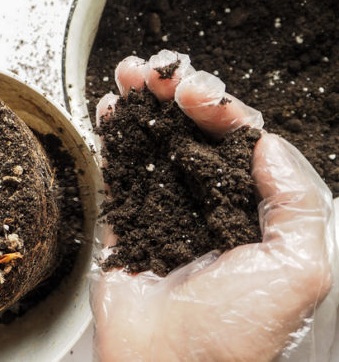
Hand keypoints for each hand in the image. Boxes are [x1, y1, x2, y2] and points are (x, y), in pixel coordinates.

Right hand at [92, 50, 336, 361]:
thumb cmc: (236, 335)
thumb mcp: (300, 269)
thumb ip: (298, 201)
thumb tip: (268, 144)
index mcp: (254, 209)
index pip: (241, 139)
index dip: (222, 107)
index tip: (200, 96)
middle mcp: (208, 202)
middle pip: (194, 128)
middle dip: (178, 91)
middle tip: (162, 77)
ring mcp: (163, 207)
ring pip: (154, 138)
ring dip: (143, 101)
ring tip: (131, 74)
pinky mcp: (123, 219)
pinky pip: (118, 166)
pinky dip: (112, 133)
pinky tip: (110, 107)